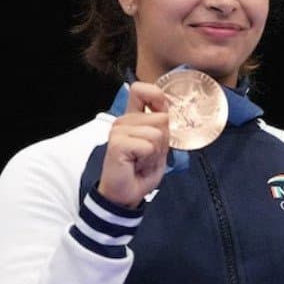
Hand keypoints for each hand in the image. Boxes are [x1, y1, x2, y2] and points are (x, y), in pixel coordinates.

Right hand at [98, 81, 171, 207]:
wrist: (126, 193)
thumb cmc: (141, 169)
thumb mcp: (159, 144)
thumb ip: (161, 125)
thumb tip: (166, 111)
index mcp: (133, 117)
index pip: (141, 90)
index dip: (157, 96)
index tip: (161, 113)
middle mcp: (124, 120)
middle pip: (161, 118)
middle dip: (163, 140)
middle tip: (148, 154)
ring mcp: (119, 130)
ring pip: (157, 133)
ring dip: (155, 151)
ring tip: (142, 160)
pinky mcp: (117, 143)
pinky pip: (148, 145)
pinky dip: (148, 158)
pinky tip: (136, 165)